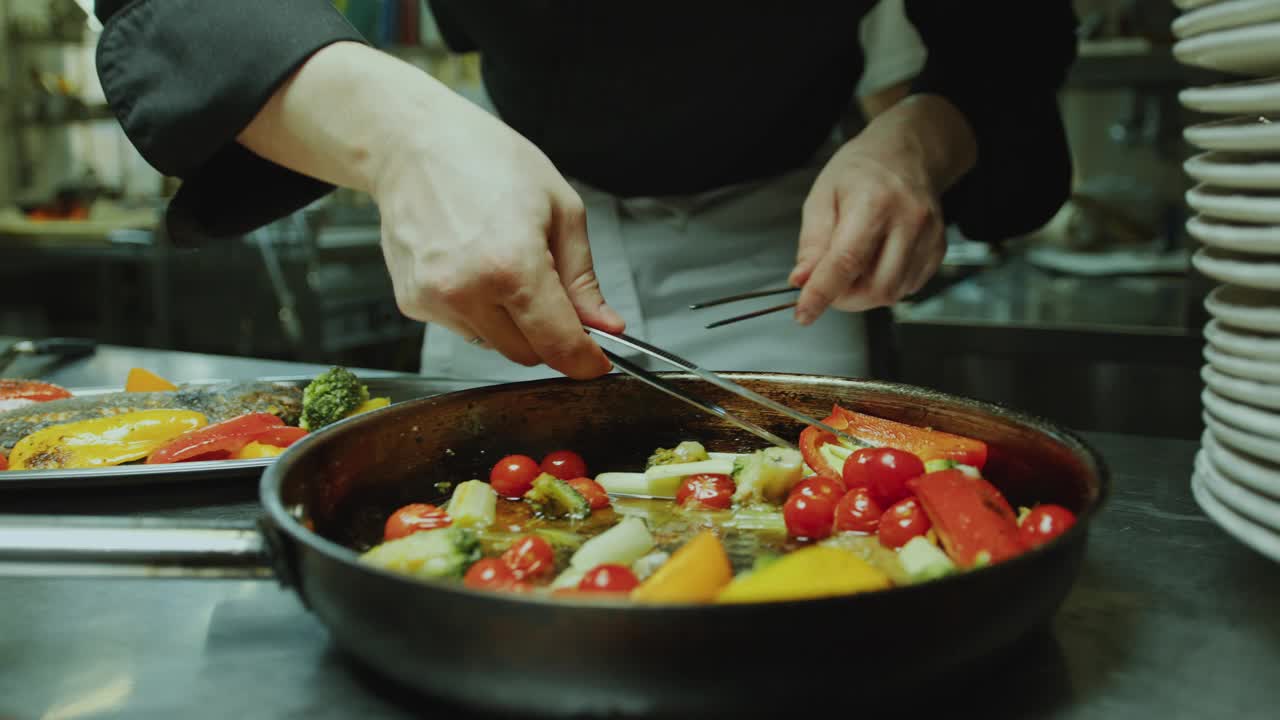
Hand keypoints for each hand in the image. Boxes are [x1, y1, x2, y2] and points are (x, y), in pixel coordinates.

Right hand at [235, 42, 623, 379]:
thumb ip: (583, 279)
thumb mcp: (560, 208)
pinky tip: (471, 265)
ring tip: (502, 264)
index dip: (585, 360)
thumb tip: (606, 326)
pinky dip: (478, 310)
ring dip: (511, 323)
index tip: (596, 363)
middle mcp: (468, 291)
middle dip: (548, 334)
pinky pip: (463, 328)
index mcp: (512, 266)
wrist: (410, 143)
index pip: (559, 344)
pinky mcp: (412, 303)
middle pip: (528, 354)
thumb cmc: (485, 159)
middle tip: (550, 290)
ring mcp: (435, 300)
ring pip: (494, 346)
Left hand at [788, 94, 976, 324]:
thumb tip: (802, 280)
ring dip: (864, 293)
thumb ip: (812, 242)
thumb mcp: (823, 195)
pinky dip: (885, 285)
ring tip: (853, 265)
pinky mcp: (939, 250)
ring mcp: (930, 237)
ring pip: (892, 293)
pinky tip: (876, 261)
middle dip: (844, 297)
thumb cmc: (861, 171)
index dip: (822, 294)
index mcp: (875, 202)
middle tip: (827, 282)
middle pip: (875, 287)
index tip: (804, 313)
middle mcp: (910, 220)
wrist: (907, 153)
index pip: (845, 262)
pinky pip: (908, 287)